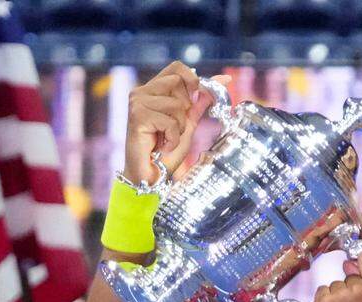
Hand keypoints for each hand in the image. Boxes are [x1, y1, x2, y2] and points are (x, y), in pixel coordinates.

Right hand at [123, 62, 232, 185]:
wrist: (151, 174)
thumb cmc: (166, 150)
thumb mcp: (188, 122)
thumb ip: (201, 101)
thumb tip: (224, 79)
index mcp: (153, 90)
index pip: (176, 67)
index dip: (192, 79)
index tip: (197, 95)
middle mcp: (141, 92)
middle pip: (178, 83)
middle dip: (185, 109)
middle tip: (173, 127)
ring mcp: (137, 103)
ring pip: (176, 105)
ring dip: (179, 127)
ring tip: (167, 139)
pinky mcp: (137, 116)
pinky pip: (170, 122)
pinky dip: (173, 138)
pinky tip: (162, 146)